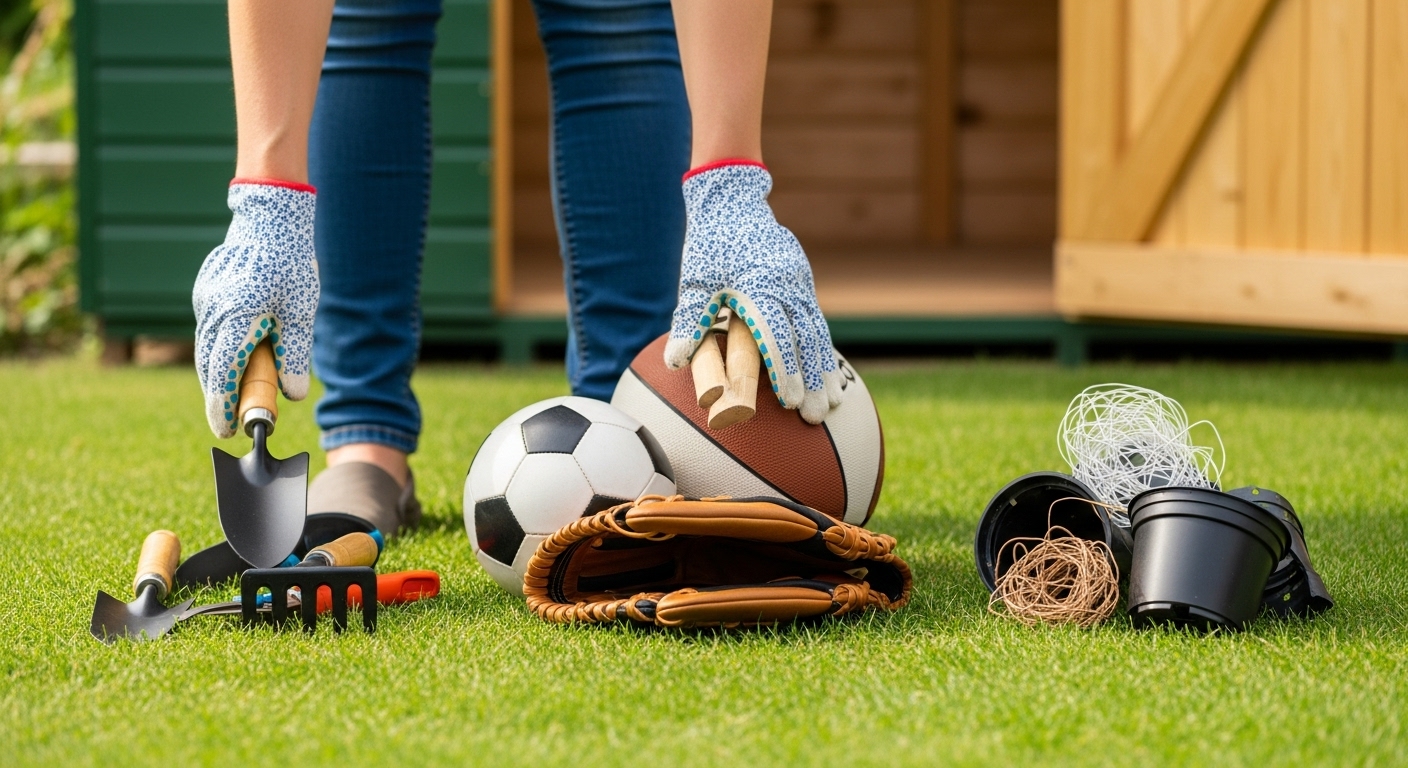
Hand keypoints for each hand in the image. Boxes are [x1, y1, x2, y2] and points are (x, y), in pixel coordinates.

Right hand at [192, 181, 318, 437]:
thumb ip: (295, 352)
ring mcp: (205, 302)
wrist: (268, 219)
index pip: (222, 373)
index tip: (227, 430)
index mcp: (236, 317)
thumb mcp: (301, 311)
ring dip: (218, 376)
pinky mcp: (206, 294)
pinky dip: (220, 352)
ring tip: (238, 397)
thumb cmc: (290, 263)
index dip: (223, 406)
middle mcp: (213, 312)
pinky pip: (209, 332)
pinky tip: (238, 360)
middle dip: (220, 397)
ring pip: (207, 351)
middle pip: (209, 367)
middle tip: (234, 421)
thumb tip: (293, 392)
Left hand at [664, 162, 843, 423]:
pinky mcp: (803, 282)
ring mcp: (800, 283)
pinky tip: (829, 376)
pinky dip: (823, 350)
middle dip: (811, 380)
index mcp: (760, 286)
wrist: (734, 204)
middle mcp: (787, 285)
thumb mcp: (695, 281)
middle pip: (805, 340)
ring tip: (831, 404)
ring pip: (817, 332)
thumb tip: (676, 361)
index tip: (788, 400)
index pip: (776, 336)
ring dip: (824, 370)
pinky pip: (817, 321)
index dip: (783, 370)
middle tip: (814, 416)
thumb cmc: (710, 246)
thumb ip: (690, 321)